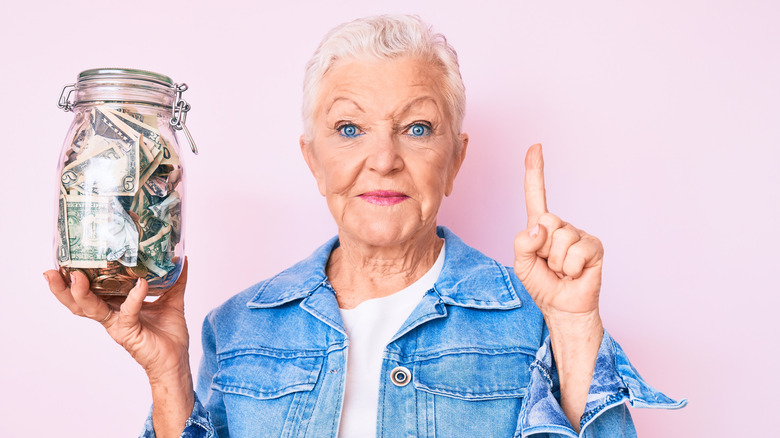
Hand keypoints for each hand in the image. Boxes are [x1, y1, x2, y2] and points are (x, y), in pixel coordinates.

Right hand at [43, 260, 191, 382]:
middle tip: (52, 271)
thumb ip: (173, 281)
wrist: (176, 361)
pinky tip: (140, 283)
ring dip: (80, 293)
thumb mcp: (171, 301)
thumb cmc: (169, 335)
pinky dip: (134, 297)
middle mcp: (111, 316)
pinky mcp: (129, 332)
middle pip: (79, 302)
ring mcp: (117, 325)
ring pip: (90, 309)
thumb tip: (180, 258)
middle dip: (62, 288)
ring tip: (75, 276)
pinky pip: (128, 312)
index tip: (64, 261)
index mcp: (116, 306)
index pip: (91, 291)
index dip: (75, 279)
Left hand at [513, 144, 603, 317]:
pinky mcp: (594, 246)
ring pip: (559, 239)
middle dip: (541, 249)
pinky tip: (574, 273)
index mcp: (541, 227)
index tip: (536, 146)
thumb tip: (542, 229)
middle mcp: (561, 226)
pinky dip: (570, 268)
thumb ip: (523, 243)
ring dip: (555, 262)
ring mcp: (579, 234)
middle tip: (548, 265)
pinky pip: (575, 252)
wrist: (562, 306)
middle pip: (546, 221)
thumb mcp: (521, 264)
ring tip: (561, 271)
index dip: (535, 171)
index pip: (536, 195)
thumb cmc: (542, 283)